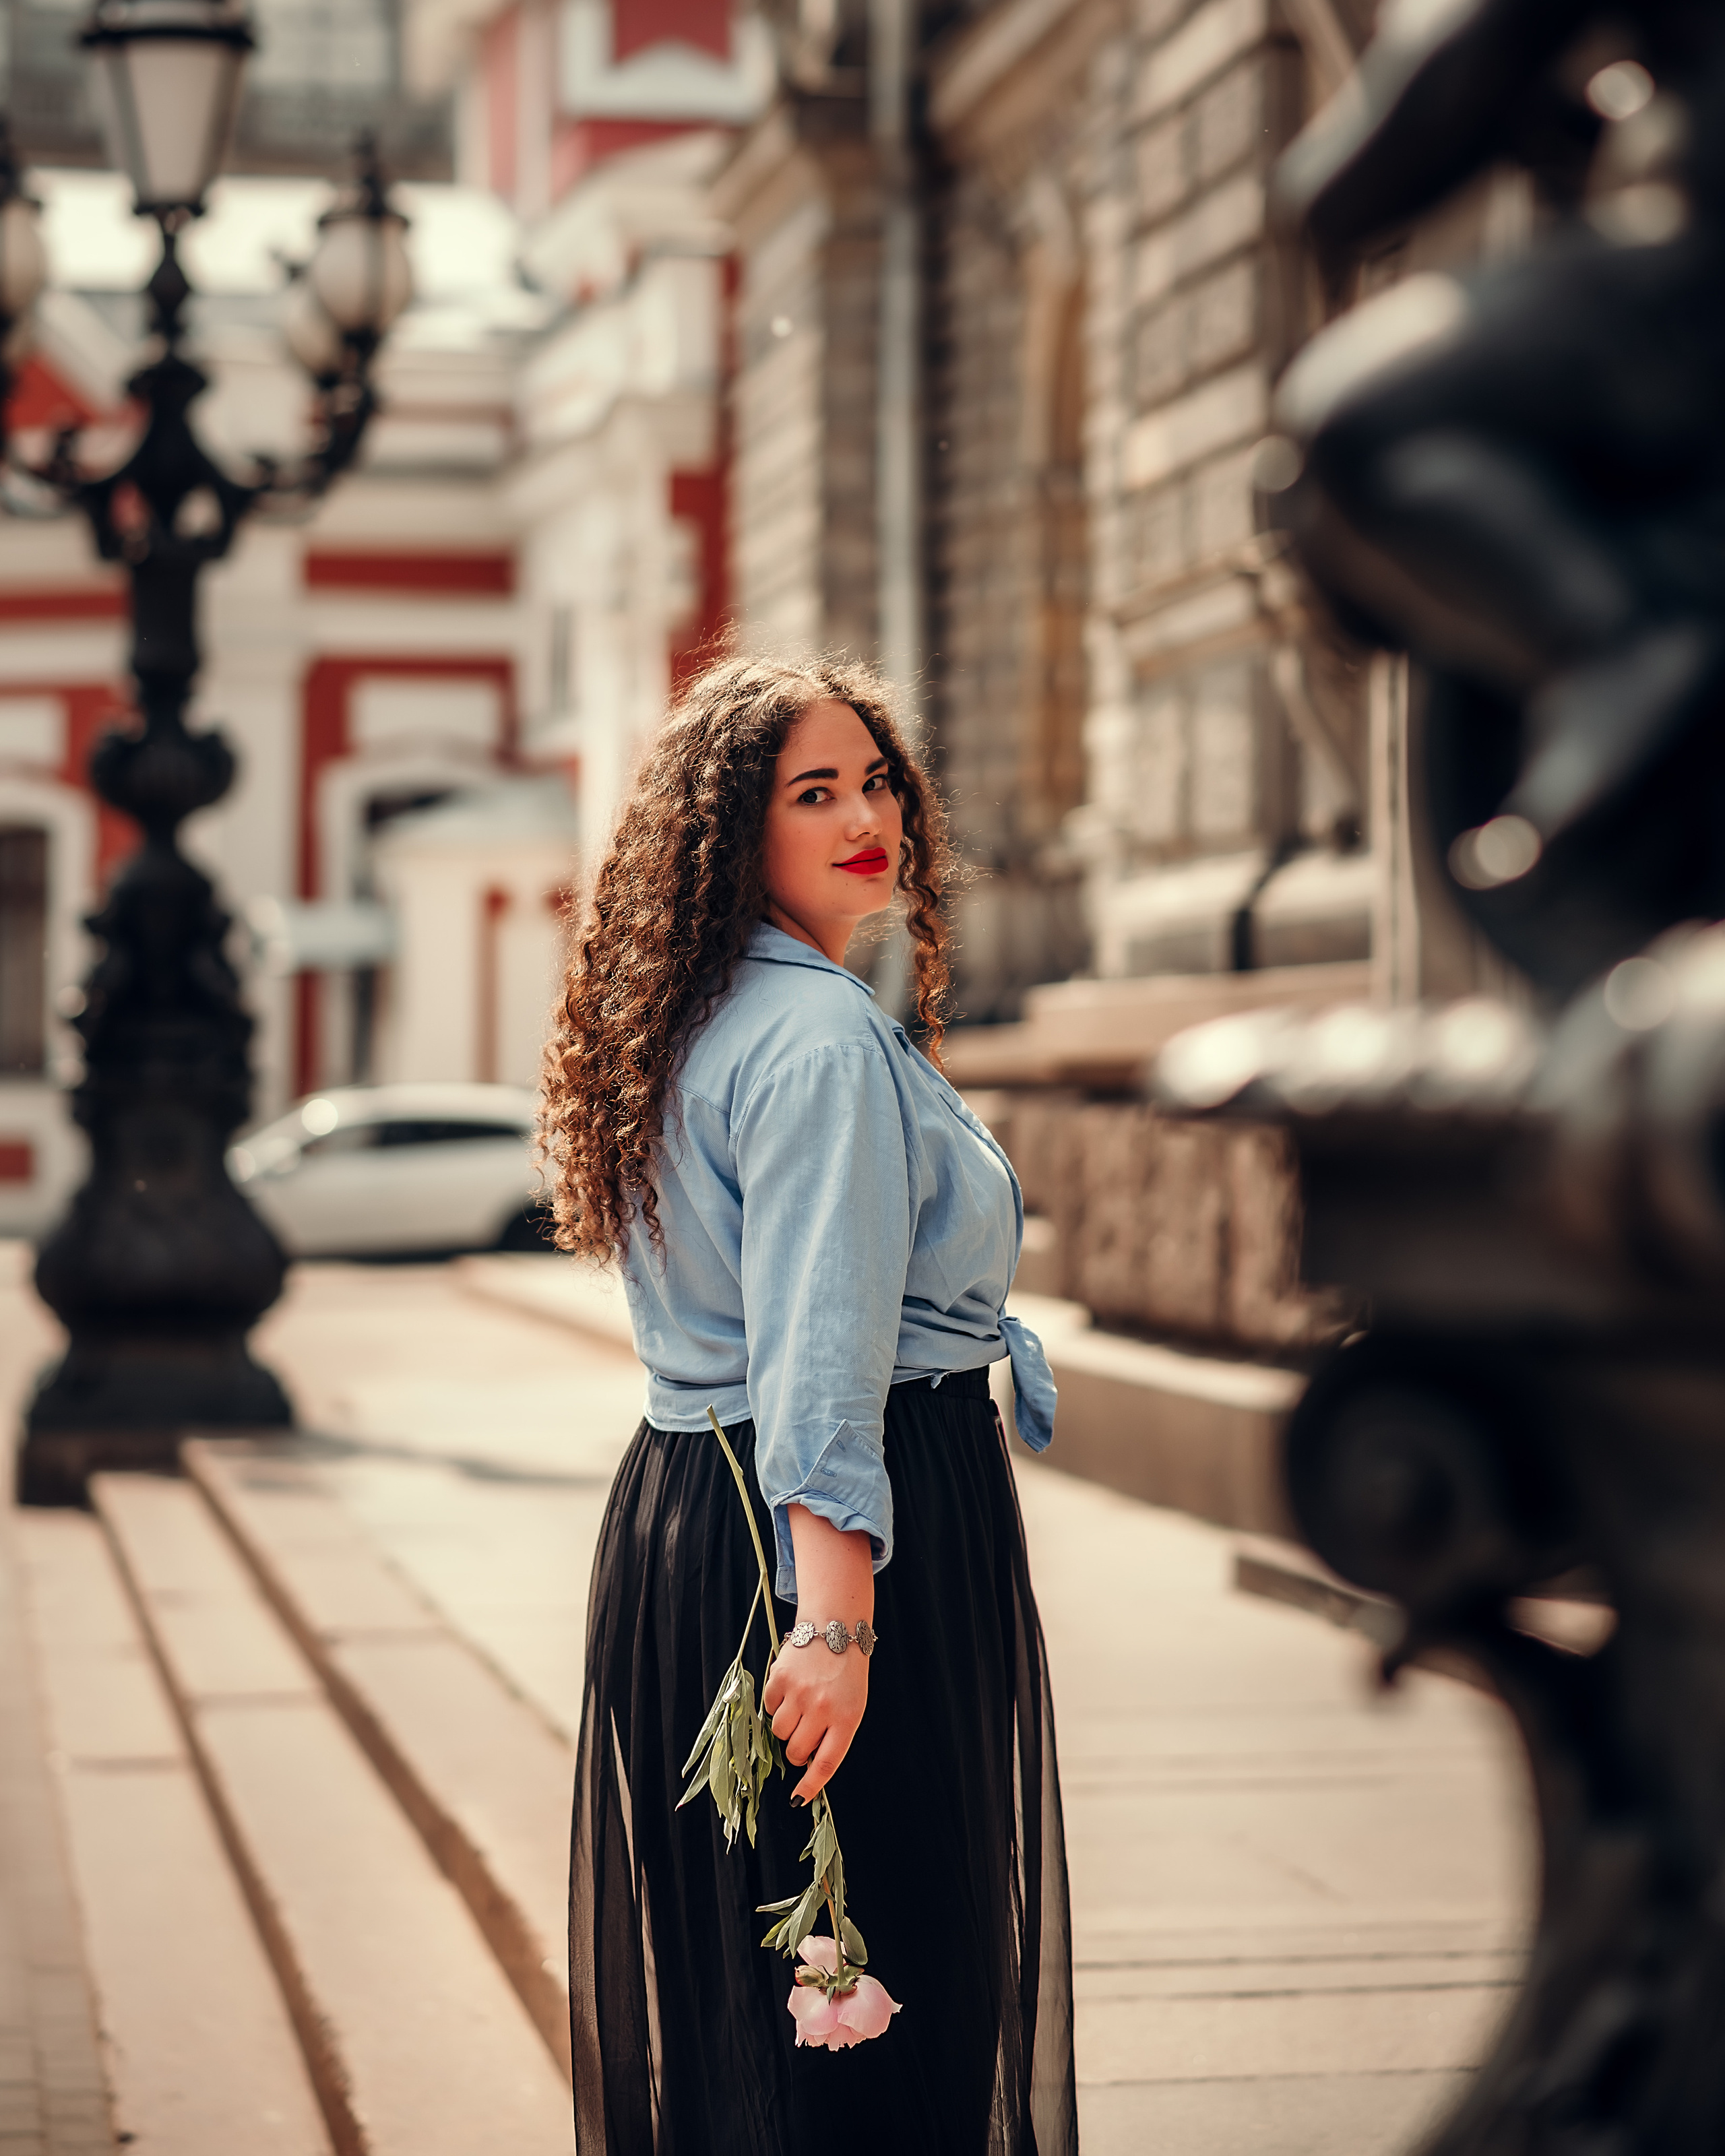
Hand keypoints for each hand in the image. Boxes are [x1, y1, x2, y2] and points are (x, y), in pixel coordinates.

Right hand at [763, 1628, 868, 1803]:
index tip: (797, 1800)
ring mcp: (799, 1693)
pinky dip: (777, 1702)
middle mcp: (822, 1708)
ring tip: (800, 1703)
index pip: (826, 1763)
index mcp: (846, 1719)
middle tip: (805, 1730)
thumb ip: (833, 1735)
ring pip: (779, 1731)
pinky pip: (769, 1707)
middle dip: (797, 1749)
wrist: (835, 1629)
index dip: (810, 1786)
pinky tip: (792, 1686)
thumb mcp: (852, 1706)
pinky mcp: (780, 1678)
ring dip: (786, 1724)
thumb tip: (807, 1764)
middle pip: (796, 1750)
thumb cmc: (846, 1675)